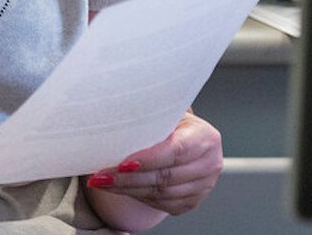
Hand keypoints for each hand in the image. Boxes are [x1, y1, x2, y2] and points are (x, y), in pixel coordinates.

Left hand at [85, 112, 222, 215]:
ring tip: (103, 181)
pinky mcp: (190, 202)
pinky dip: (137, 196)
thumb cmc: (172, 124)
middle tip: (101, 175)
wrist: (187, 143)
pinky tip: (120, 187)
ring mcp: (202, 186)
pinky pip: (160, 203)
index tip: (123, 163)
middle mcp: (209, 164)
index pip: (176, 150)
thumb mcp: (168, 114)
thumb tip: (116, 108)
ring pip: (160, 193)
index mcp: (205, 137)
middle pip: (165, 176)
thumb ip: (152, 115)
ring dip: (127, 188)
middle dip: (128, 177)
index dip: (149, 159)